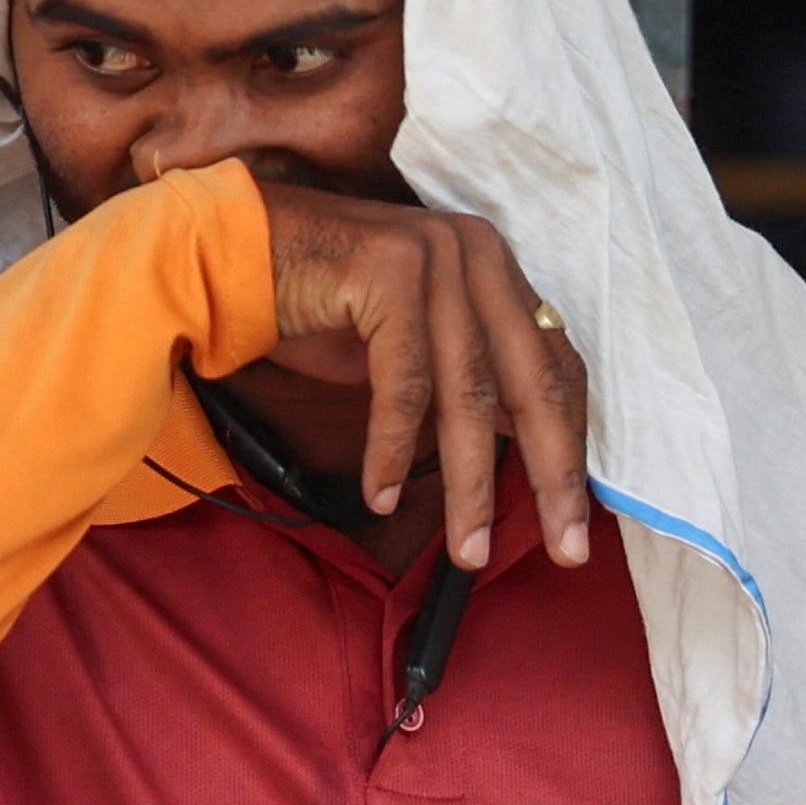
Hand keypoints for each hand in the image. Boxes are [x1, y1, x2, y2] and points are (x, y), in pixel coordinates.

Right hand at [253, 182, 593, 572]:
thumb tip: (528, 444)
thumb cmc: (319, 308)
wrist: (231, 254)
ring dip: (470, 486)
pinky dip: (393, 448)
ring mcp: (435, 257)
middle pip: (533, 383)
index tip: (575, 518)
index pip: (556, 367)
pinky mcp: (388, 270)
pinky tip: (381, 494)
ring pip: (469, 394)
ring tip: (467, 550)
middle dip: (553, 476)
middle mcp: (476, 254)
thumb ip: (469, 379)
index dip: (572, 446)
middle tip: (567, 550)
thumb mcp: (412, 345)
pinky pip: (404, 383)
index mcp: (494, 269)